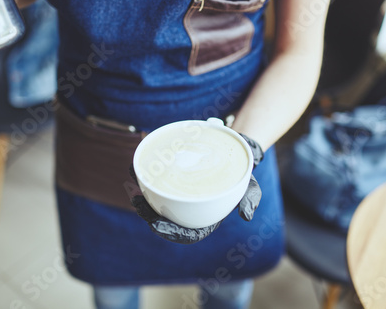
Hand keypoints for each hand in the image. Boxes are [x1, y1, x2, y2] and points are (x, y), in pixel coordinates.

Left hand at [129, 134, 263, 243]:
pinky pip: (157, 183)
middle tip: (140, 205)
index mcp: (205, 218)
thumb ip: (249, 200)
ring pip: (159, 203)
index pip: (186, 233)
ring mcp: (180, 195)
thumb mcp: (250, 188)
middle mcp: (190, 209)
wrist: (235, 153)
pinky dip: (146, 178)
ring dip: (145, 200)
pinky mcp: (174, 180)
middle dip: (150, 215)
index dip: (170, 232)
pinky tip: (136, 171)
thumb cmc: (241, 175)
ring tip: (135, 193)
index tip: (156, 227)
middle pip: (167, 219)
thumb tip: (246, 216)